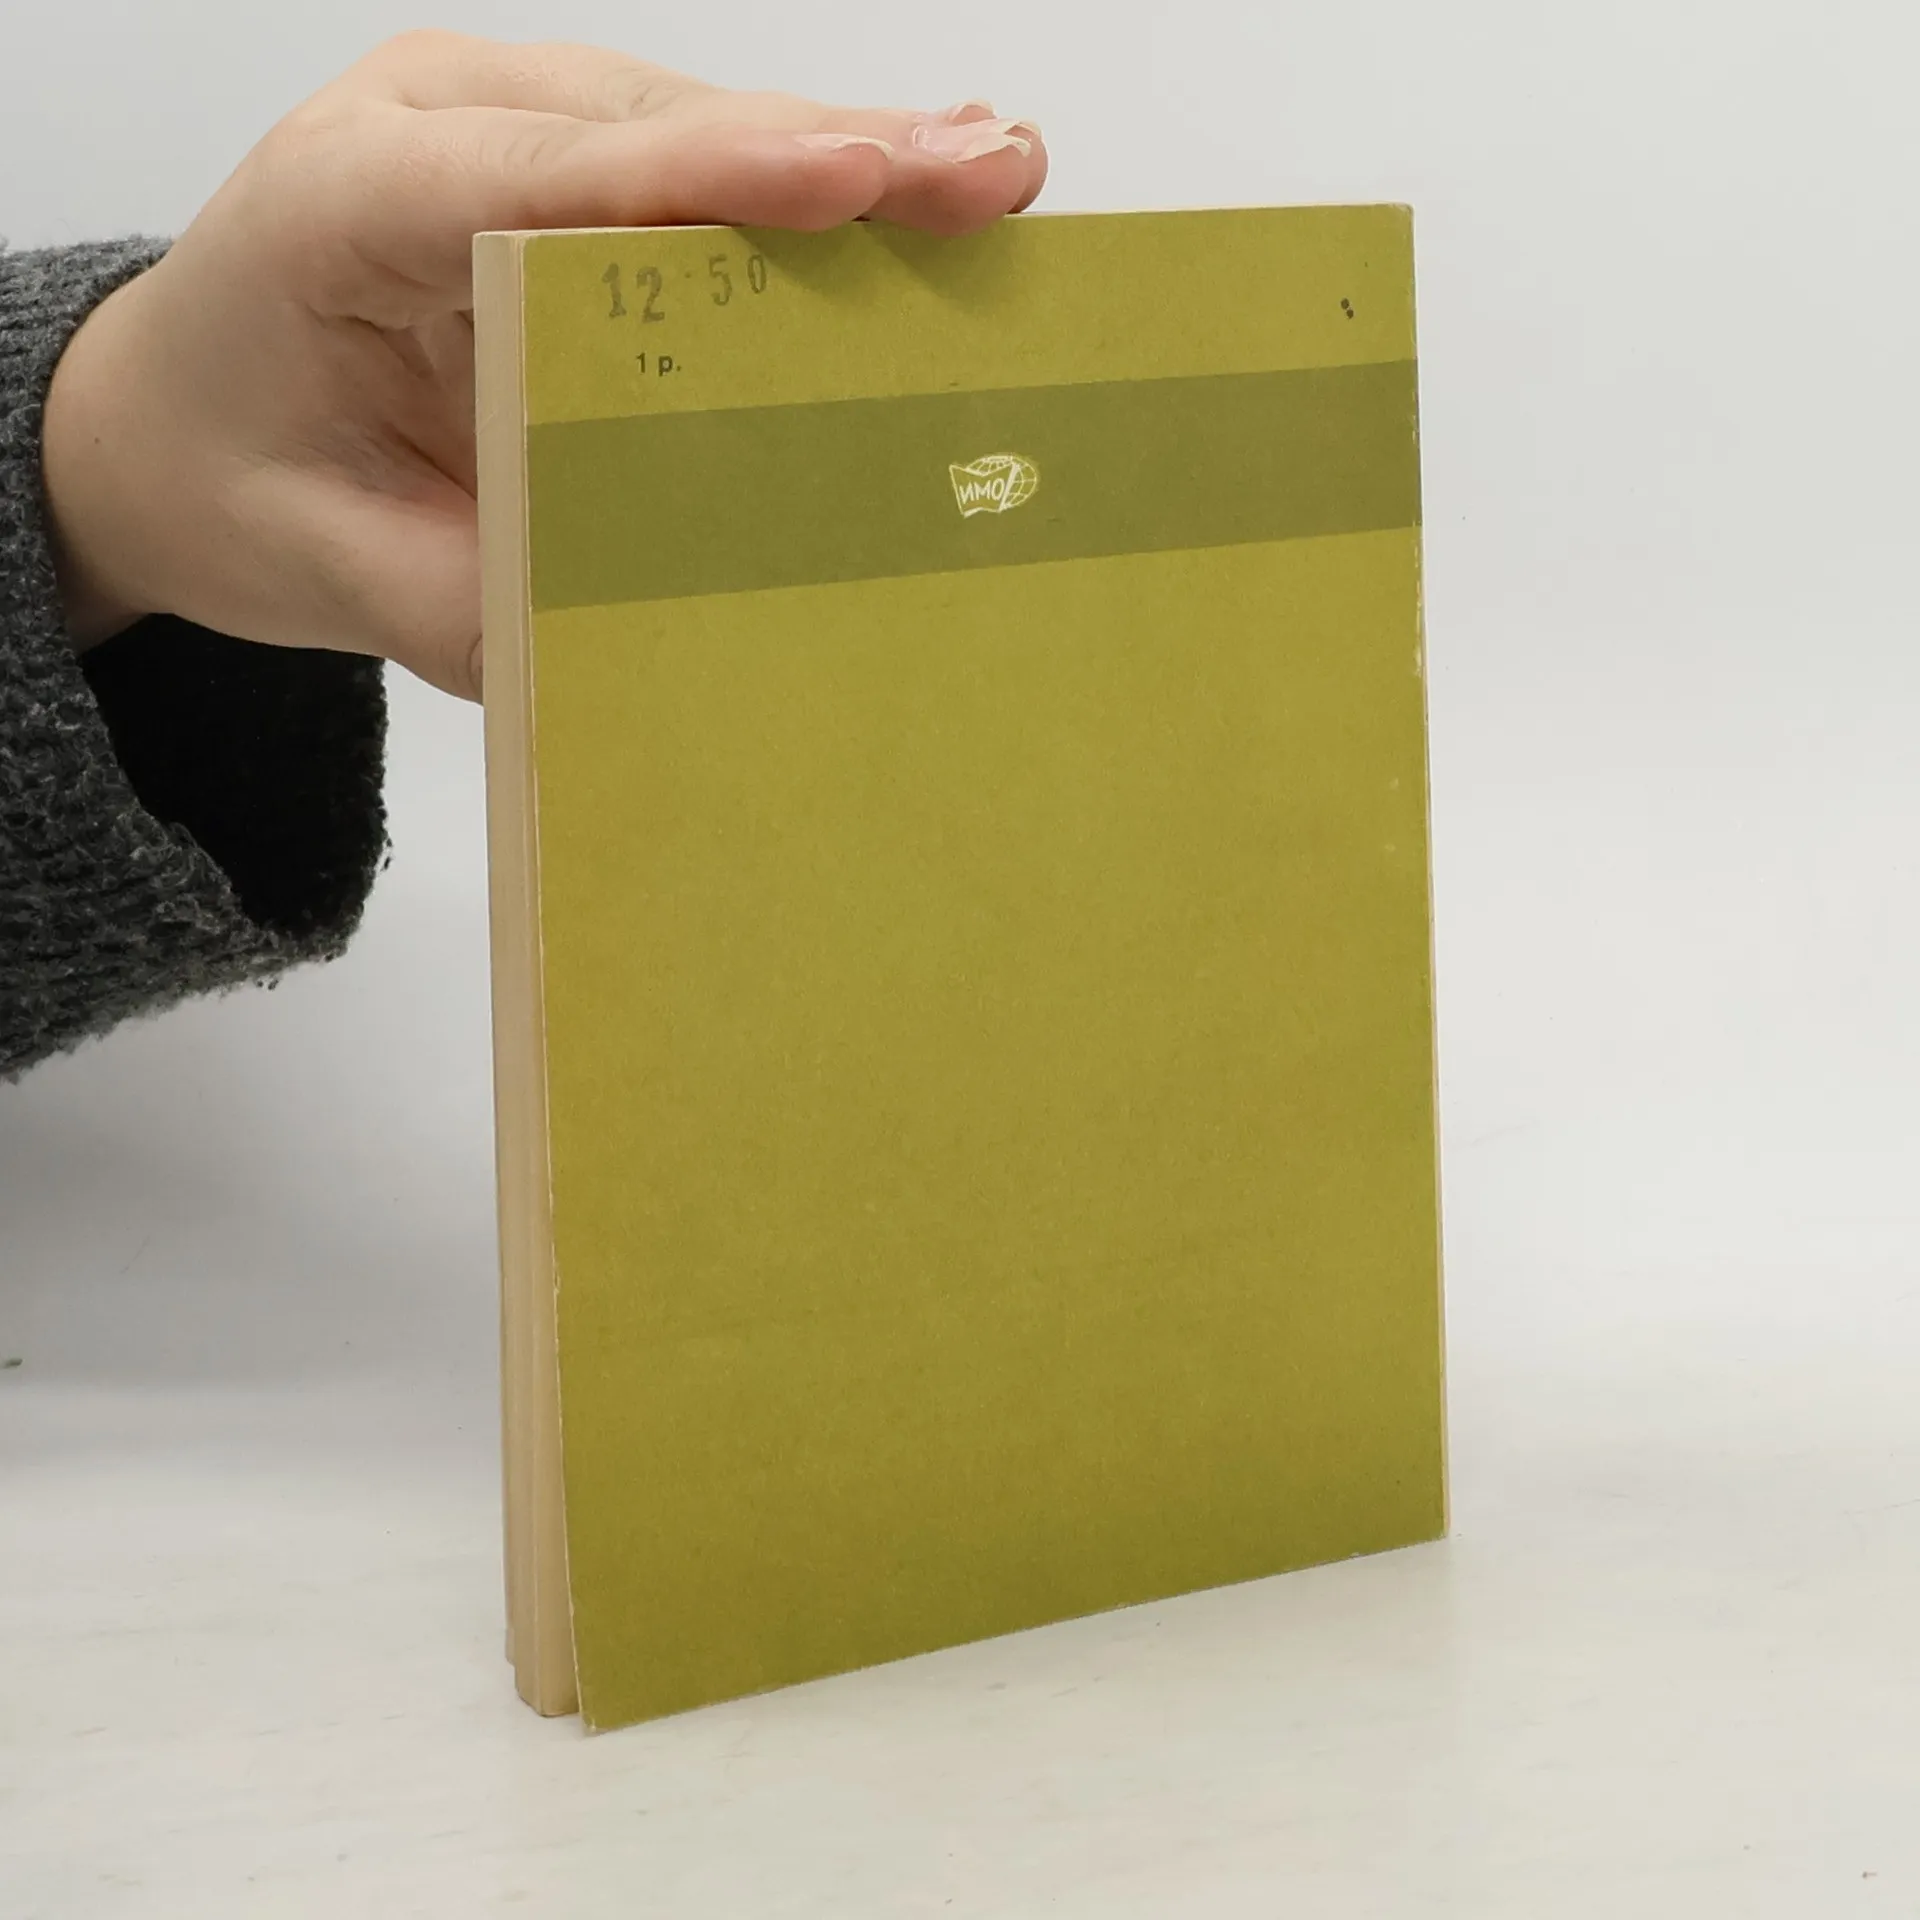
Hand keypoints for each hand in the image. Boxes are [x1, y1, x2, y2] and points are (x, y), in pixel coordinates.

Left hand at [42, 33, 1045, 697]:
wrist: (176, 420)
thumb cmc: (236, 474)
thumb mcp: (322, 568)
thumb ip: (461, 599)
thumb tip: (642, 632)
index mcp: (339, 208)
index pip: (537, 181)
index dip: (705, 176)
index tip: (847, 178)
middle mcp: (431, 131)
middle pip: (651, 130)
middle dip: (831, 152)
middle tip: (991, 169)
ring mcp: (503, 134)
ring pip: (692, 130)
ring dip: (845, 162)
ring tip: (989, 178)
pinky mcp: (562, 169)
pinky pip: (692, 170)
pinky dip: (804, 198)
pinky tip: (910, 201)